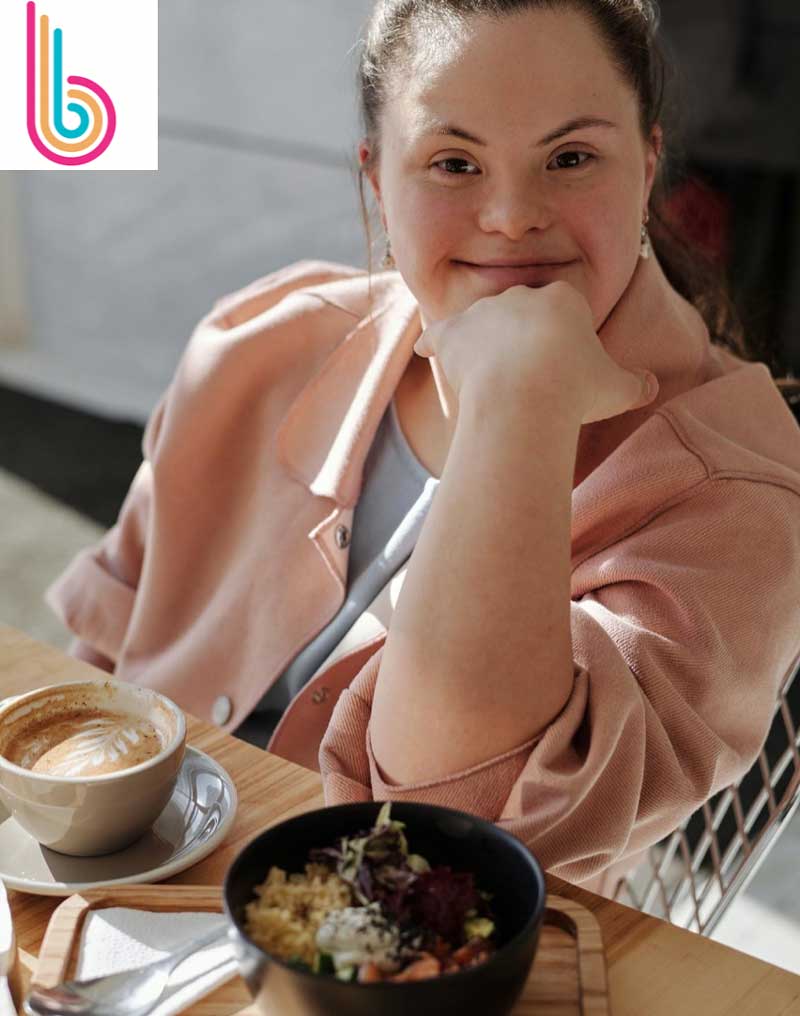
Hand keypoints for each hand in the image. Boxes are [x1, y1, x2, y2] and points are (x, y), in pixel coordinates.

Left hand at [413, 282, 658, 424]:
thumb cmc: (574, 391)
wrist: (524, 397)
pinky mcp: (453, 333)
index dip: (565, 338)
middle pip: (524, 312)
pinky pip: (439, 334)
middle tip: (531, 376)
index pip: (564, 309)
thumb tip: (652, 386)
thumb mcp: (618, 389)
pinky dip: (433, 343)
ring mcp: (484, 312)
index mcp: (564, 299)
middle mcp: (521, 295)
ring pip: (484, 322)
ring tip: (488, 373)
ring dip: (486, 342)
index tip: (566, 367)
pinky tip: (424, 351)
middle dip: (526, 338)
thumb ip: (636, 384)